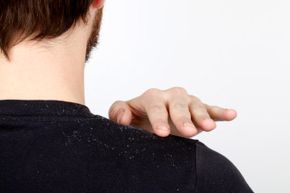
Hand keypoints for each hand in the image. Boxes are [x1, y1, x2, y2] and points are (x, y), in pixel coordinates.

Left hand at [108, 87, 236, 137]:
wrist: (148, 120)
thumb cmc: (136, 119)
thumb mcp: (123, 116)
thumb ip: (118, 113)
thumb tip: (125, 118)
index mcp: (151, 97)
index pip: (155, 105)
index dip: (158, 118)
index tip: (162, 134)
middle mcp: (170, 96)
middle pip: (178, 103)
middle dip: (183, 117)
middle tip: (187, 132)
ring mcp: (186, 102)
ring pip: (196, 105)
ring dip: (203, 115)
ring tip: (209, 127)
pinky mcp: (197, 110)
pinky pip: (211, 109)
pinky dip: (220, 112)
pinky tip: (231, 114)